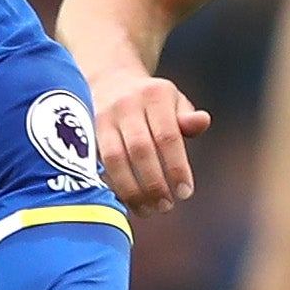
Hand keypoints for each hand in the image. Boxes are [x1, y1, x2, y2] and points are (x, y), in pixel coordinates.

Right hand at [90, 64, 209, 214]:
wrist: (109, 80)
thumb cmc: (151, 99)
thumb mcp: (173, 101)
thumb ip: (188, 117)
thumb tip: (202, 122)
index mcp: (154, 95)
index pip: (167, 136)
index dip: (176, 167)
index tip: (185, 192)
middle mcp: (127, 105)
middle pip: (141, 150)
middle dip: (154, 183)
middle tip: (166, 206)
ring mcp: (103, 118)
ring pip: (115, 159)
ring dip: (132, 190)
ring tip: (148, 210)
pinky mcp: (86, 133)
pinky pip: (100, 164)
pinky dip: (114, 186)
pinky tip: (129, 202)